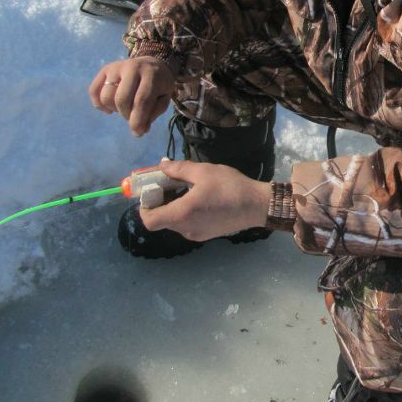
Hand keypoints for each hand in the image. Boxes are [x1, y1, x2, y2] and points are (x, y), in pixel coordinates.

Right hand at [89, 56, 174, 136]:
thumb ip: (153, 114)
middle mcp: (132, 67)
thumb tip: (139, 130)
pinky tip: (110, 109)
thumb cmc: (159, 85)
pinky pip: (94, 90)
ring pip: (106, 96)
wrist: (152, 63)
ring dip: (114, 110)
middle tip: (132, 118)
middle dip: (126, 115)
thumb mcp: (164, 98)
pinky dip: (99, 104)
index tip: (138, 133)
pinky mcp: (105, 70)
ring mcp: (116, 67)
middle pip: (121, 99)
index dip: (137, 120)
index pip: (141, 100)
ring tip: (125, 109)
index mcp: (151, 75)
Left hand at [138, 159, 271, 240]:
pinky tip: (199, 198)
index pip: (149, 220)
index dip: (144, 207)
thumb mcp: (203, 171)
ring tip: (186, 188)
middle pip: (161, 220)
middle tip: (169, 183)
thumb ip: (178, 169)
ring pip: (174, 222)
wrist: (258, 205)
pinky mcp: (206, 235)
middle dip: (160, 202)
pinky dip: (185, 212)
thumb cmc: (230, 187)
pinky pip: (187, 224)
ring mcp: (196, 234)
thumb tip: (161, 166)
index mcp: (182, 214)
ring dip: (173, 206)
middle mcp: (186, 229)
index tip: (152, 191)